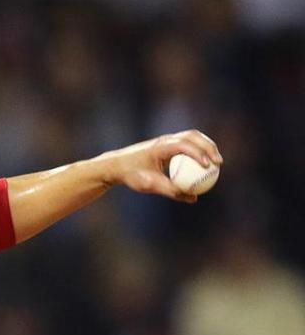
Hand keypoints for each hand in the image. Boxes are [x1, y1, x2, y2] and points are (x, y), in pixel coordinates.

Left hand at [100, 129, 222, 202]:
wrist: (117, 165)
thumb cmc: (131, 175)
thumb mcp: (149, 185)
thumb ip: (171, 191)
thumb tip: (193, 197)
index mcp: (159, 147)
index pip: (183, 145)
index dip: (197, 154)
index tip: (207, 166)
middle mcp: (164, 140)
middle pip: (192, 136)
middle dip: (208, 147)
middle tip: (218, 162)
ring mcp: (167, 140)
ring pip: (192, 137)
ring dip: (206, 146)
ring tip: (216, 162)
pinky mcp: (168, 144)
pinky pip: (188, 144)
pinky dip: (199, 150)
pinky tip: (206, 164)